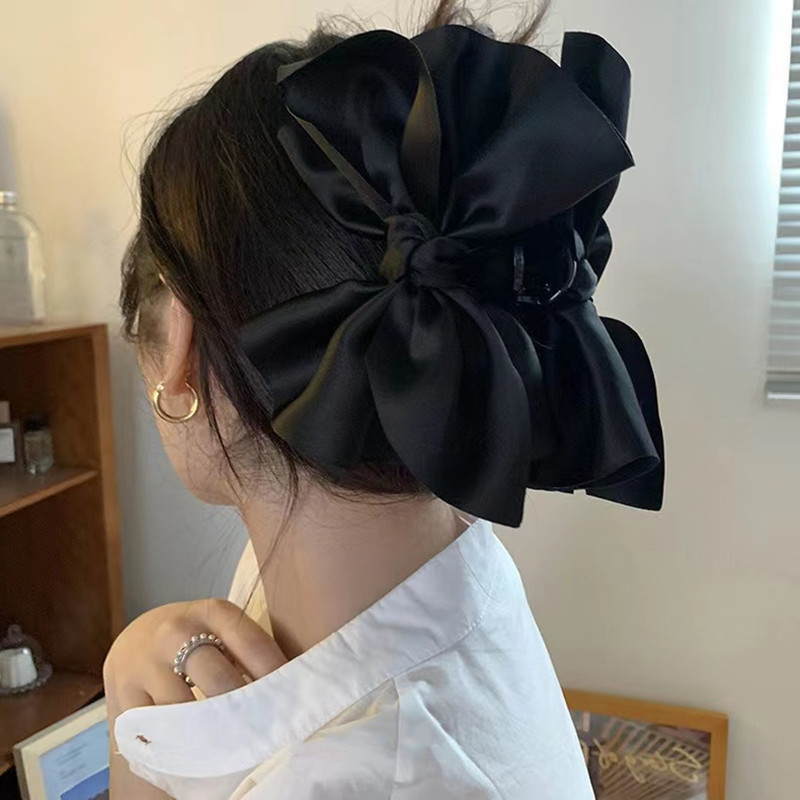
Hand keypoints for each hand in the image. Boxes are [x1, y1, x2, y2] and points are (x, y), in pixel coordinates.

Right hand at [104, 598, 286, 797]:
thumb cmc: (194, 638)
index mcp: (212, 611)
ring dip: (213, 734)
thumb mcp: (220, 629)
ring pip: (185, 710)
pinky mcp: (125, 694)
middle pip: (219, 680)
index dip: (275, 675)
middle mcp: (177, 631)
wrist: (134, 640)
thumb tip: (291, 684)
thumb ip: (248, 649)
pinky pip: (156, 728)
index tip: (293, 701)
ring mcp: (147, 662)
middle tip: (268, 733)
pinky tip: (198, 752)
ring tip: (237, 749)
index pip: (252, 644)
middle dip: (246, 711)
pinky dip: (179, 744)